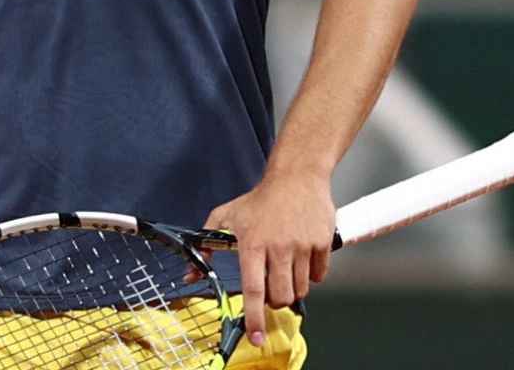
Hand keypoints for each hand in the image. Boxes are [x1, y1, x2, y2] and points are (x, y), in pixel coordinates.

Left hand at [202, 169, 334, 348]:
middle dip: (275, 302)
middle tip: (271, 290)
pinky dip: (312, 276)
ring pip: (301, 290)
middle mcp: (278, 247)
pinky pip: (320, 277)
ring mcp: (302, 246)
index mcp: (253, 243)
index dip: (254, 317)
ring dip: (292, 288)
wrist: (296, 176)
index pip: (253, 289)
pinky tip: (302, 260)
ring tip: (285, 270)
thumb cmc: (260, 199)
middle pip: (281, 296)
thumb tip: (191, 273)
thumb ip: (206, 244)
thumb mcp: (226, 216)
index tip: (256, 336)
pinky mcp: (322, 243)